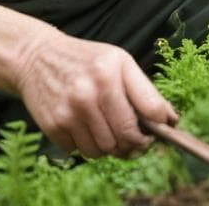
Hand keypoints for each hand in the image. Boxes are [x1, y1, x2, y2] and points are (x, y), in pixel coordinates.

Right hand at [15, 30, 177, 158]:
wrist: (37, 56)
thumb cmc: (86, 59)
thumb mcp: (119, 60)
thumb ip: (144, 90)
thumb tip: (170, 120)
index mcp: (111, 71)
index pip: (147, 113)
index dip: (156, 128)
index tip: (156, 131)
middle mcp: (90, 90)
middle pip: (125, 138)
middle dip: (132, 143)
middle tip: (131, 137)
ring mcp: (70, 110)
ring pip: (103, 151)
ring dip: (108, 146)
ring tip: (105, 127)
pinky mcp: (54, 125)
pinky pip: (80, 152)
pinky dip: (85, 144)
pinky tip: (83, 124)